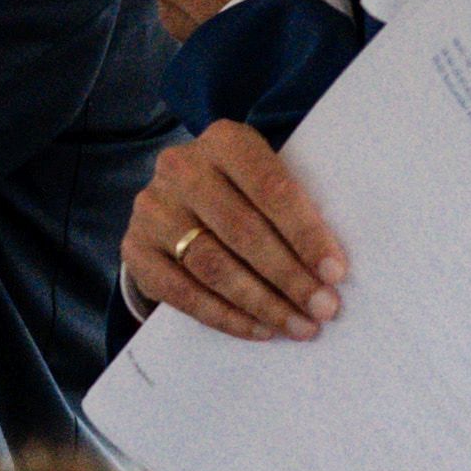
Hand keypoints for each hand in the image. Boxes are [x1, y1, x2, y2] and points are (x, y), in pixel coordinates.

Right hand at [126, 118, 345, 340]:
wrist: (177, 200)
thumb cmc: (243, 193)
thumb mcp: (266, 181)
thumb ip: (293, 209)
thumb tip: (330, 270)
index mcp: (224, 141)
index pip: (271, 190)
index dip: (306, 234)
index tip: (335, 273)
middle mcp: (181, 168)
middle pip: (242, 231)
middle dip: (288, 277)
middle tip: (322, 309)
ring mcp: (153, 209)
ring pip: (213, 266)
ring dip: (261, 302)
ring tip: (297, 325)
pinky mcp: (135, 248)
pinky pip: (181, 292)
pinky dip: (224, 316)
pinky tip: (258, 329)